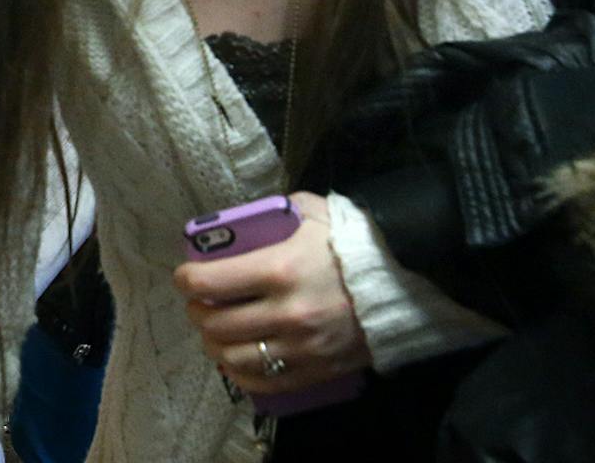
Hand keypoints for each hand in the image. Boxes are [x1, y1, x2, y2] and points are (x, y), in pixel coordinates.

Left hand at [173, 192, 372, 395]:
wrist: (409, 283)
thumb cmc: (355, 243)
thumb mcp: (312, 212)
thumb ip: (275, 212)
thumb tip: (242, 220)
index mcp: (279, 269)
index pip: (208, 282)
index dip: (186, 279)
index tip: (184, 276)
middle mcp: (286, 312)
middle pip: (215, 323)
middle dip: (197, 312)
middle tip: (199, 303)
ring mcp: (301, 347)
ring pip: (233, 357)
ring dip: (213, 345)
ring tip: (213, 332)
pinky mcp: (317, 371)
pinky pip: (264, 382)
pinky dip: (240, 374)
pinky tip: (234, 359)